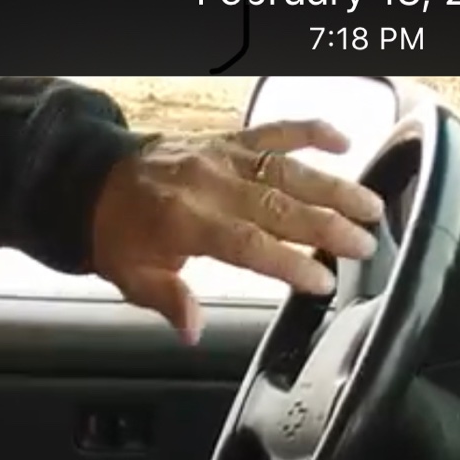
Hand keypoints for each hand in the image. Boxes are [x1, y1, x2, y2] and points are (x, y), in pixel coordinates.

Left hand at [90, 119, 384, 341]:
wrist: (90, 180)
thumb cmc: (116, 234)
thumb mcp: (133, 278)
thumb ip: (170, 301)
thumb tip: (193, 329)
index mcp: (186, 220)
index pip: (249, 244)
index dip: (289, 263)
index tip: (323, 280)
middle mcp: (209, 182)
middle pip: (278, 204)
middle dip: (327, 225)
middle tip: (365, 243)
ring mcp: (221, 157)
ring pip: (286, 168)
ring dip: (332, 186)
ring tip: (370, 205)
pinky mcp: (226, 141)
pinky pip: (272, 130)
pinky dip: (309, 131)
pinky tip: (343, 140)